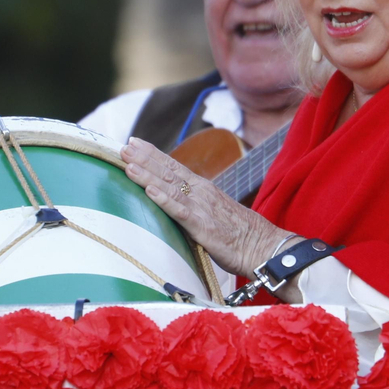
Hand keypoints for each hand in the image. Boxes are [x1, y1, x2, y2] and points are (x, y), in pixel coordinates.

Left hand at [120, 137, 300, 300]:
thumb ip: (196, 205)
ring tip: (128, 162)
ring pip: (169, 186)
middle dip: (144, 157)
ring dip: (147, 174)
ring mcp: (201, 207)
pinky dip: (163, 199)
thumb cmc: (240, 234)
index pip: (174, 166)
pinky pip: (179, 210)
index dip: (153, 154)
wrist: (263, 246)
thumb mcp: (214, 213)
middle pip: (168, 171)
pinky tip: (149, 190)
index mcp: (203, 188)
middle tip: (124, 145)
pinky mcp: (201, 226)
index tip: (135, 142)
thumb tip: (177, 203)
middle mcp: (201, 192)